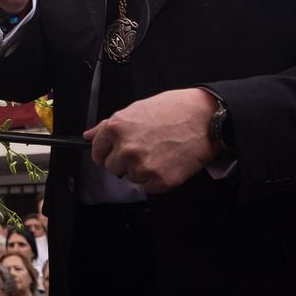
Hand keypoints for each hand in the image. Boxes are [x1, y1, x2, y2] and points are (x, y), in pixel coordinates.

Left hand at [84, 87, 218, 192]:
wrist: (205, 120)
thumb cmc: (174, 110)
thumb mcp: (136, 109)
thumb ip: (108, 125)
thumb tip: (89, 135)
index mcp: (117, 129)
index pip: (97, 152)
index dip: (107, 151)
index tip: (114, 151)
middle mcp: (126, 149)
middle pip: (112, 167)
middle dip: (124, 160)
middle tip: (144, 148)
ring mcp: (142, 167)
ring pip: (130, 177)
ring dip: (141, 169)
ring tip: (159, 151)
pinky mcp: (159, 181)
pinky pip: (148, 186)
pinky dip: (156, 178)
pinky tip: (167, 161)